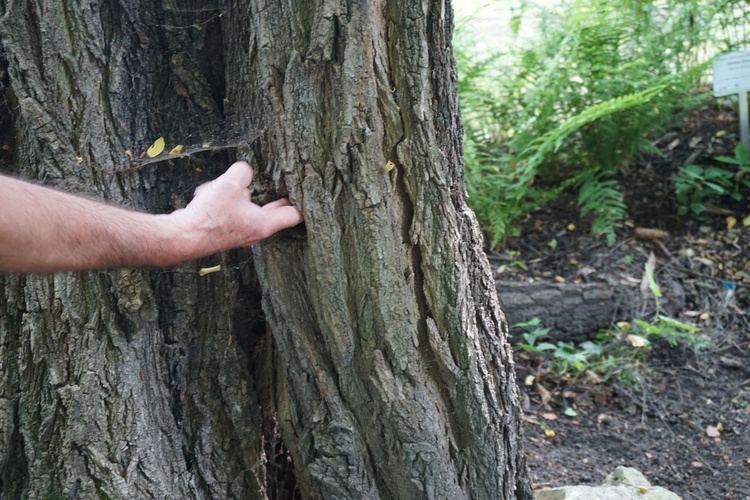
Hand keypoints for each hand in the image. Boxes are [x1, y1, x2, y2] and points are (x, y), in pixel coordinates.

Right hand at [175, 162, 303, 254]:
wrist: (183, 237)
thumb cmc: (210, 216)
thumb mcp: (229, 185)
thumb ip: (243, 173)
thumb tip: (245, 171)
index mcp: (264, 224)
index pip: (293, 214)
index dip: (302, 202)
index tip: (307, 192)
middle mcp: (255, 230)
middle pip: (273, 212)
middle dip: (276, 196)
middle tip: (287, 185)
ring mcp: (240, 232)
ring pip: (245, 206)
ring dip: (235, 193)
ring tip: (218, 187)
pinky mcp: (224, 230)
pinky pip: (228, 210)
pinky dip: (219, 200)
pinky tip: (205, 194)